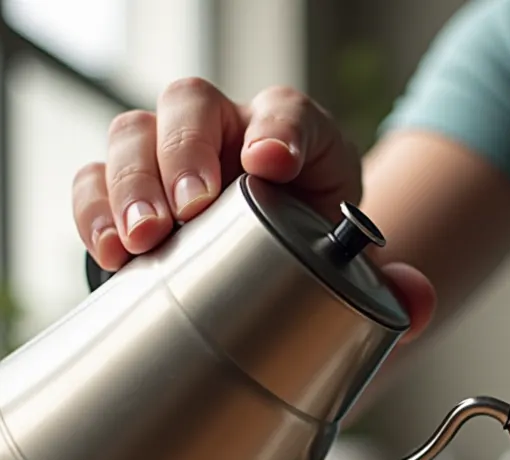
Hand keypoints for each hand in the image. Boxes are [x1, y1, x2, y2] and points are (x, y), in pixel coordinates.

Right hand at [69, 79, 435, 334]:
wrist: (272, 273)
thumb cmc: (314, 256)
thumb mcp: (358, 269)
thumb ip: (393, 285)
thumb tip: (416, 302)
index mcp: (296, 137)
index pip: (287, 112)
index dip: (277, 128)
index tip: (268, 163)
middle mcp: (227, 132)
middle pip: (192, 106)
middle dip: (184, 155)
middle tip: (190, 213)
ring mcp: (171, 156)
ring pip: (133, 132)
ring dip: (130, 184)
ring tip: (142, 241)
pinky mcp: (129, 191)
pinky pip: (93, 180)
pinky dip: (93, 211)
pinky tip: (109, 253)